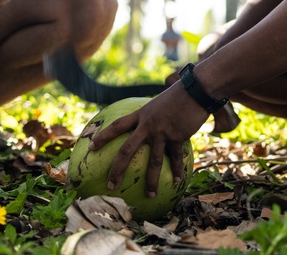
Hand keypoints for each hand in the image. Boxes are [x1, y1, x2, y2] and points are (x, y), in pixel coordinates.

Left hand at [88, 82, 208, 195]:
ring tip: (150, 195)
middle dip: (117, 169)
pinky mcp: (177, 136)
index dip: (103, 137)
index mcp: (141, 115)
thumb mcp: (158, 103)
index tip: (91, 147)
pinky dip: (176, 170)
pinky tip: (177, 181)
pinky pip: (175, 158)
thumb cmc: (178, 95)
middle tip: (111, 185)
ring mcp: (162, 132)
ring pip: (153, 160)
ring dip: (151, 180)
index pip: (117, 126)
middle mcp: (148, 125)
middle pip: (127, 149)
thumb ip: (152, 115)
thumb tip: (150, 123)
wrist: (195, 90)